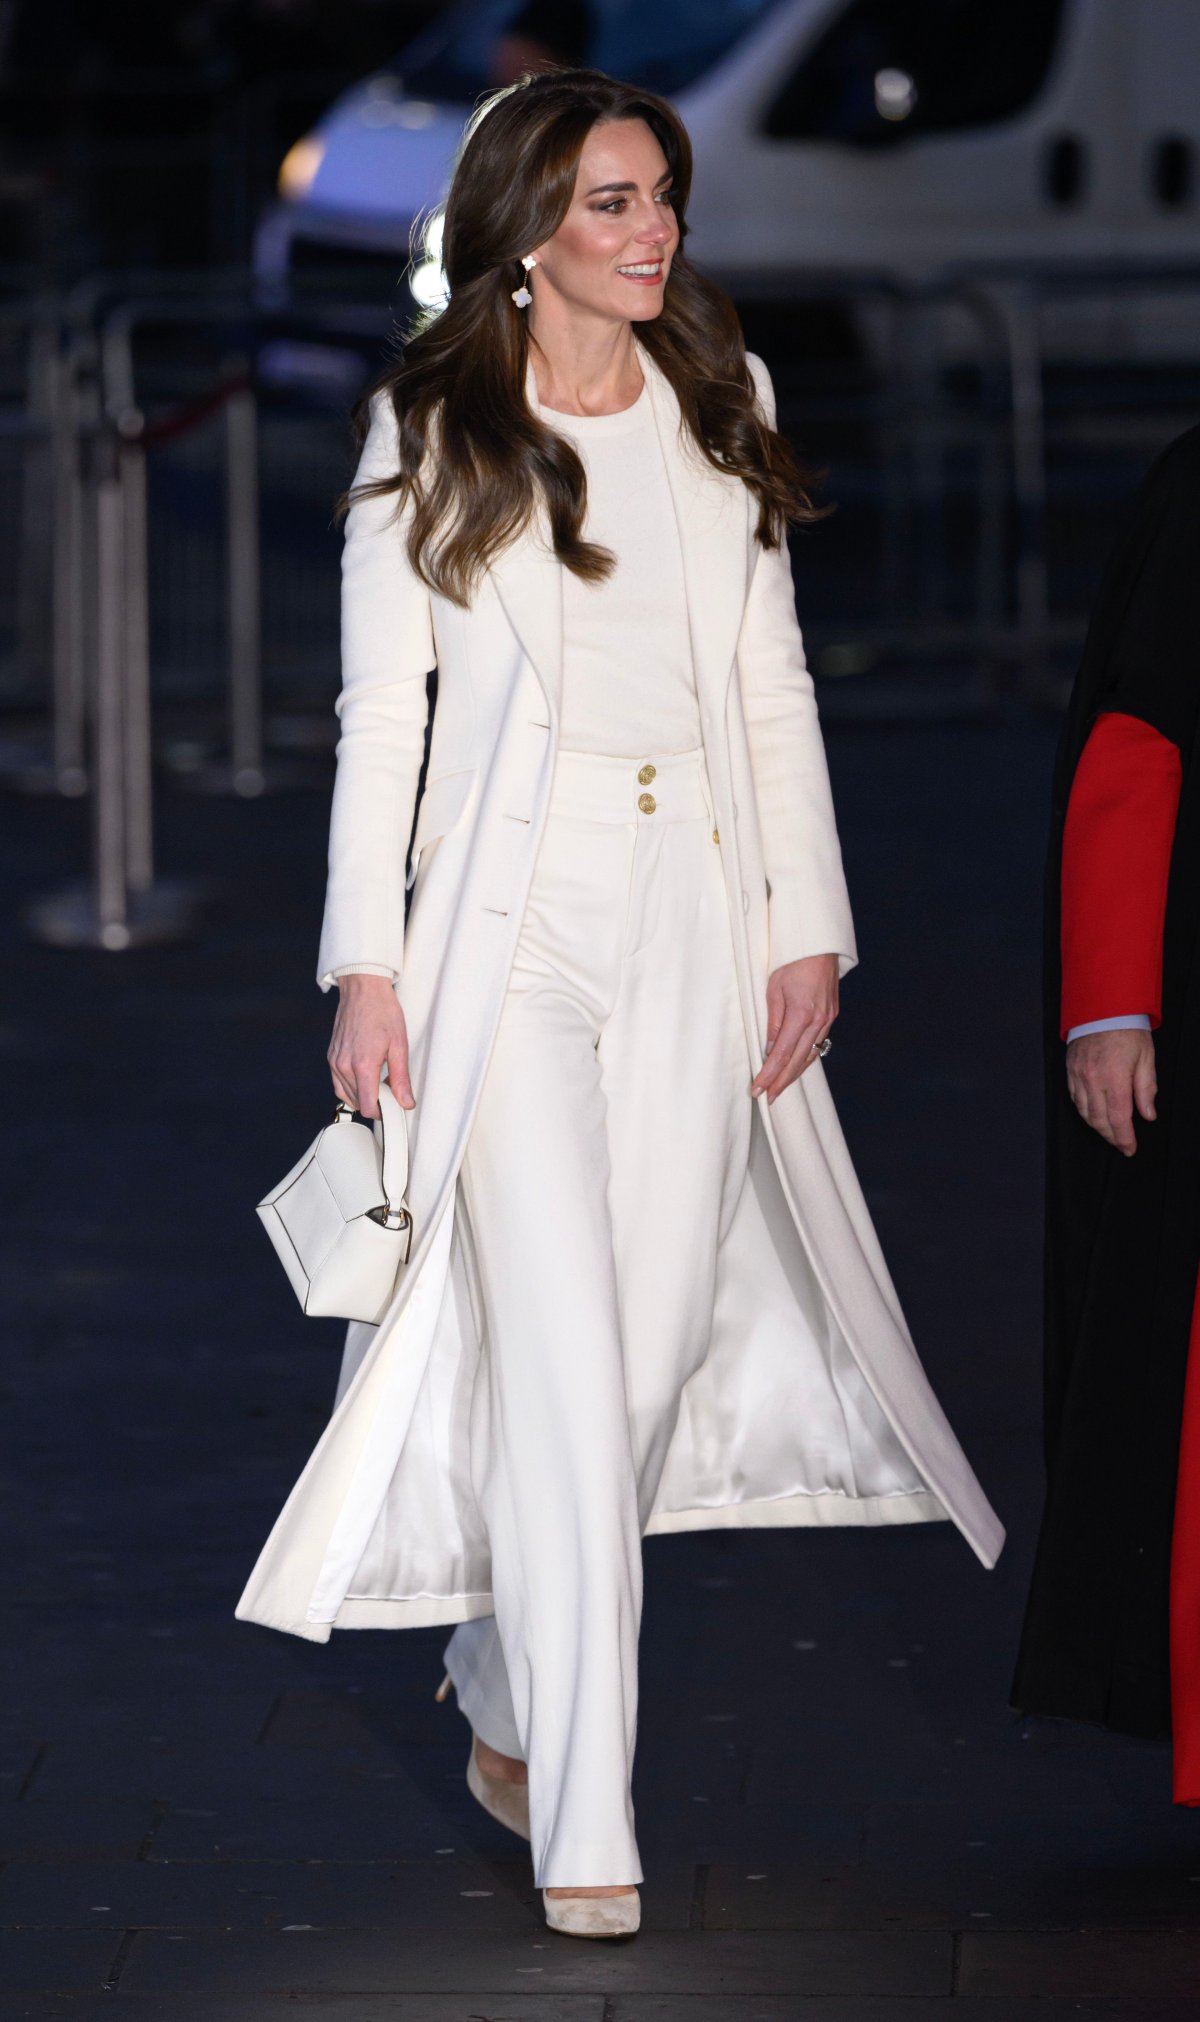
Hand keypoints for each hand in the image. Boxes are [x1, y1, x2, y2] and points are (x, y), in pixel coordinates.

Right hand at [328, 973, 414, 1116]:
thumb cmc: (382, 1011)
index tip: (392, 1106)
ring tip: (379, 1082)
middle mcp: (343, 1066)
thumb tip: (406, 1102)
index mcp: (362, 1065)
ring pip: (346, 1095)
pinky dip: (351, 1087)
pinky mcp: (331, 1057)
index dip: (382, 1112)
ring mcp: (334, 1061)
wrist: (363, 990)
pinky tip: (365, 1078)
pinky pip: (338, 1083)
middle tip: (390, 1090)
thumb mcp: (399, 1045)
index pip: (367, 1105)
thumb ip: (401, 1078)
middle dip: (374, 1102)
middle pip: (357, 1102)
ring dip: (362, 1095)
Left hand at [750, 953, 838, 1103]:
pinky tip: (796, 1066)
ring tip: (779, 1087)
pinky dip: (805, 1058)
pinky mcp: (831, 1014)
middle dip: (781, 1082)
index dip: (769, 1075)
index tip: (758, 1090)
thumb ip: (773, 1021)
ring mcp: (828, 1018)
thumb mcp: (774, 988)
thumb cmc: (791, 959)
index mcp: (802, 1013)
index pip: (782, 1054)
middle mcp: (819, 1020)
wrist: (818, 943)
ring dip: (794, 1073)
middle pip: (798, 1061)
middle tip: (767, 1098)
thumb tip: (770, 1048)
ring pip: (810, 1055)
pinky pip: (818, 1043)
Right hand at [1065, 1027, 1156, 1155]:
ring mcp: (1078, 1075)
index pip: (1119, 1118)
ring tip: (1110, 1133)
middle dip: (1111, 1137)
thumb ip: (1146, 1089)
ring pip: (1084, 1112)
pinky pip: (1074, 1099)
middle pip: (1099, 1120)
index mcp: (1115, 1078)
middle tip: (1122, 1144)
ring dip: (1097, 1127)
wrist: (1103, 1008)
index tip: (1130, 1148)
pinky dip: (1084, 1111)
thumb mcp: (1146, 1058)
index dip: (1125, 1138)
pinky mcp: (1070, 1070)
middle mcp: (1093, 1080)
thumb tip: (1148, 1115)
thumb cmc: (1127, 1030)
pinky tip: (1094, 1115)